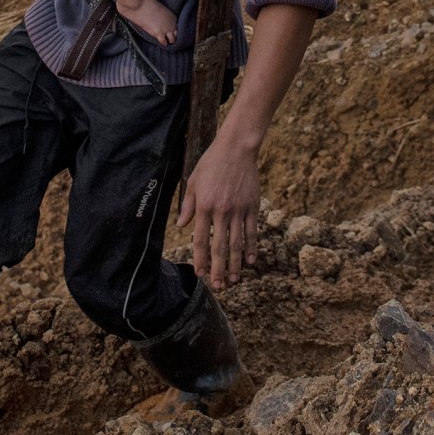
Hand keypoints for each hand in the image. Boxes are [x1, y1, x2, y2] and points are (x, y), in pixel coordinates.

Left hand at [177, 134, 259, 291]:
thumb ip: (188, 205)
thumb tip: (181, 226)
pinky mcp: (252, 206)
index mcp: (204, 207)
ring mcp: (238, 210)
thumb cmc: (211, 163)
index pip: (200, 240)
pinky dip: (252, 248)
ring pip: (237, 243)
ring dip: (236, 264)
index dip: (200, 259)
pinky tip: (251, 261)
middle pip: (220, 247)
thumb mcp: (194, 182)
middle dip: (219, 269)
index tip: (201, 274)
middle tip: (219, 286)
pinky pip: (252, 232)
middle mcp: (221, 211)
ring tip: (234, 280)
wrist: (236, 148)